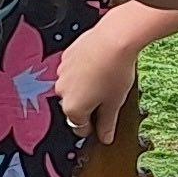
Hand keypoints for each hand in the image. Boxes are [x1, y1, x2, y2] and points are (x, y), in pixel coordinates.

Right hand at [55, 25, 140, 145]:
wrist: (114, 39)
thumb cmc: (115, 71)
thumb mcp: (115, 103)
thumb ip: (107, 123)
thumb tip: (105, 138)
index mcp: (73, 108)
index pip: (80, 127)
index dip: (94, 127)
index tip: (104, 123)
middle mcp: (62, 92)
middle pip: (75, 106)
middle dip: (90, 105)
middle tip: (109, 97)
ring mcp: (62, 73)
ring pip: (74, 88)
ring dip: (86, 87)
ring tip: (106, 78)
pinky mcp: (66, 56)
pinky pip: (73, 71)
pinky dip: (83, 72)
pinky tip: (99, 66)